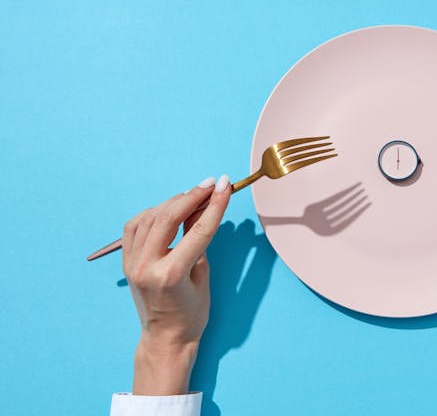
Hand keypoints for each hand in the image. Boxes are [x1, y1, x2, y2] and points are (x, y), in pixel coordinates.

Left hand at [122, 175, 230, 394]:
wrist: (165, 338)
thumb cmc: (190, 314)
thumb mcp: (202, 276)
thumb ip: (199, 242)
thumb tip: (202, 210)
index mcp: (171, 275)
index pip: (198, 230)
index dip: (214, 205)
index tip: (224, 185)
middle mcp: (147, 266)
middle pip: (169, 217)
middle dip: (192, 196)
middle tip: (210, 184)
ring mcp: (132, 263)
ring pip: (149, 217)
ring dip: (173, 202)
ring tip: (193, 196)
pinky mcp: (126, 261)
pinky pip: (135, 226)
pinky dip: (153, 213)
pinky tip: (169, 210)